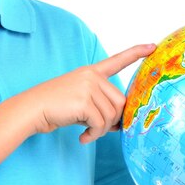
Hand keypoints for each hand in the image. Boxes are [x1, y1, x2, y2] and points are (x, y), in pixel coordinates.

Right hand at [30, 43, 155, 143]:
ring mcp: (88, 86)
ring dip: (101, 129)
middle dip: (114, 119)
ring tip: (87, 133)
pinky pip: (100, 124)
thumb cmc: (54, 108)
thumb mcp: (80, 100)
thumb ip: (99, 104)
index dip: (136, 53)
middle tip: (100, 129)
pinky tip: (82, 137)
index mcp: (90, 72)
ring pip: (112, 114)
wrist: (31, 109)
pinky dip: (94, 135)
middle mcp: (91, 76)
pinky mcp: (84, 101)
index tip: (152, 47)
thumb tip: (120, 123)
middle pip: (120, 101)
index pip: (117, 60)